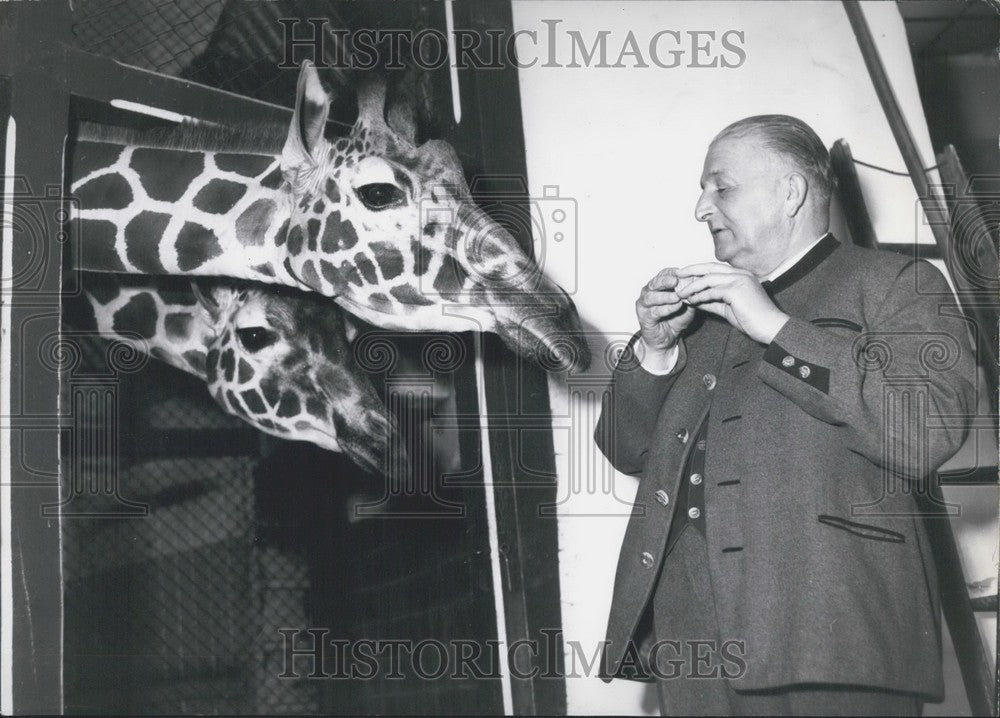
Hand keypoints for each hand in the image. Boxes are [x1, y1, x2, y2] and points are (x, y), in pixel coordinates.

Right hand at [635, 268, 696, 356]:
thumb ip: (690, 295)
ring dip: (665, 296)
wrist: (667, 339)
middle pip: (654, 283)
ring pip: (651, 297)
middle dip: (665, 281)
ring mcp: (644, 305)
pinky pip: (654, 312)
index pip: (663, 274)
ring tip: (676, 296)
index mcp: (657, 286)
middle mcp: (648, 292)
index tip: (682, 271)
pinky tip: (675, 307)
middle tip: (676, 281)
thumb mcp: (687, 305)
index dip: (672, 272)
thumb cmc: (675, 319)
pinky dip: (665, 308)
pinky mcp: (644, 317)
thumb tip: (699, 283)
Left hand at [674, 263, 788, 343]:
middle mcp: (740, 273)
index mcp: (740, 274)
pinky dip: (699, 296)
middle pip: (709, 267)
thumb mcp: (728, 307)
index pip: (715, 268)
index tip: (684, 275)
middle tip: (676, 275)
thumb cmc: (751, 318)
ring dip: (692, 286)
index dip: (698, 270)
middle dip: (691, 270)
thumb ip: (712, 301)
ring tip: (679, 293)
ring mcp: (739, 280)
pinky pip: (712, 291)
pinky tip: (690, 300)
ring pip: (708, 278)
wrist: (770, 327)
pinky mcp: (737, 290)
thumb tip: (694, 299)